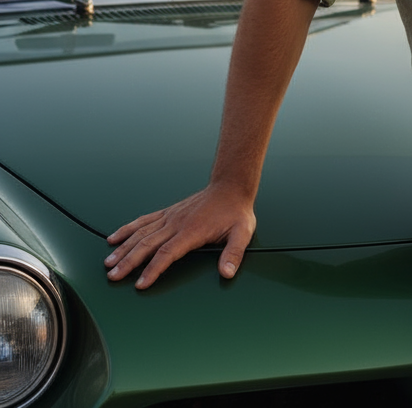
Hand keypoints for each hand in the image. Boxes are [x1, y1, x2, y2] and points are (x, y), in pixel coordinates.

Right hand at [104, 183, 255, 288]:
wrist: (230, 187)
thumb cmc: (236, 211)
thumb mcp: (242, 232)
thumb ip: (234, 253)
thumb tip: (227, 272)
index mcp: (192, 230)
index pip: (167, 253)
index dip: (152, 269)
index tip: (140, 284)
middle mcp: (176, 223)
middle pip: (147, 244)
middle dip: (128, 262)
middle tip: (113, 277)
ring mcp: (170, 217)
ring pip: (141, 233)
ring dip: (123, 248)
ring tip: (108, 263)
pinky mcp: (168, 212)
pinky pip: (144, 221)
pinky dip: (127, 229)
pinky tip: (114, 238)